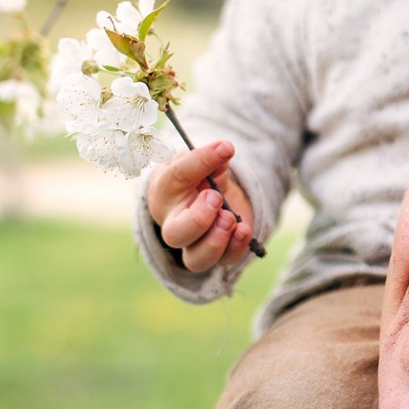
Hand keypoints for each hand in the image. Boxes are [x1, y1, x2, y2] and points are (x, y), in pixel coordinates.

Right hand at [147, 141, 256, 271]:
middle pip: (175, 235)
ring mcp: (194, 244)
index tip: (225, 148)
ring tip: (231, 219)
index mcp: (165, 191)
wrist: (209, 195)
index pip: (177, 177)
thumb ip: (210, 158)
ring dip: (216, 241)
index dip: (200, 161)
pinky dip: (236, 247)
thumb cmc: (198, 177)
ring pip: (196, 260)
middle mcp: (174, 223)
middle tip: (216, 198)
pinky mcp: (218, 254)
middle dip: (198, 219)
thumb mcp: (201, 161)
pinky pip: (224, 261)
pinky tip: (244, 229)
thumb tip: (224, 149)